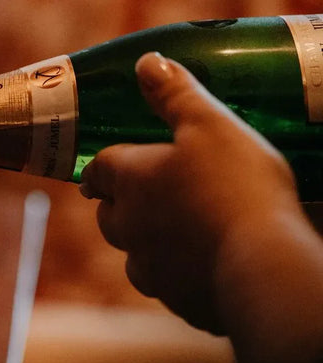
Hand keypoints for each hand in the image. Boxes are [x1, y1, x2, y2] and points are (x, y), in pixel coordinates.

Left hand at [79, 52, 302, 332]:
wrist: (263, 266)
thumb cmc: (235, 188)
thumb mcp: (210, 125)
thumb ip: (177, 94)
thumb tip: (147, 62)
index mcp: (130, 181)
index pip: (99, 169)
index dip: (100, 167)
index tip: (100, 169)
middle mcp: (129, 227)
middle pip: (109, 216)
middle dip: (119, 206)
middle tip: (137, 197)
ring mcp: (152, 268)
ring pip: (135, 256)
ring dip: (146, 244)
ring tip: (172, 233)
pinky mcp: (180, 301)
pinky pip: (170, 286)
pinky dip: (179, 274)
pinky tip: (202, 266)